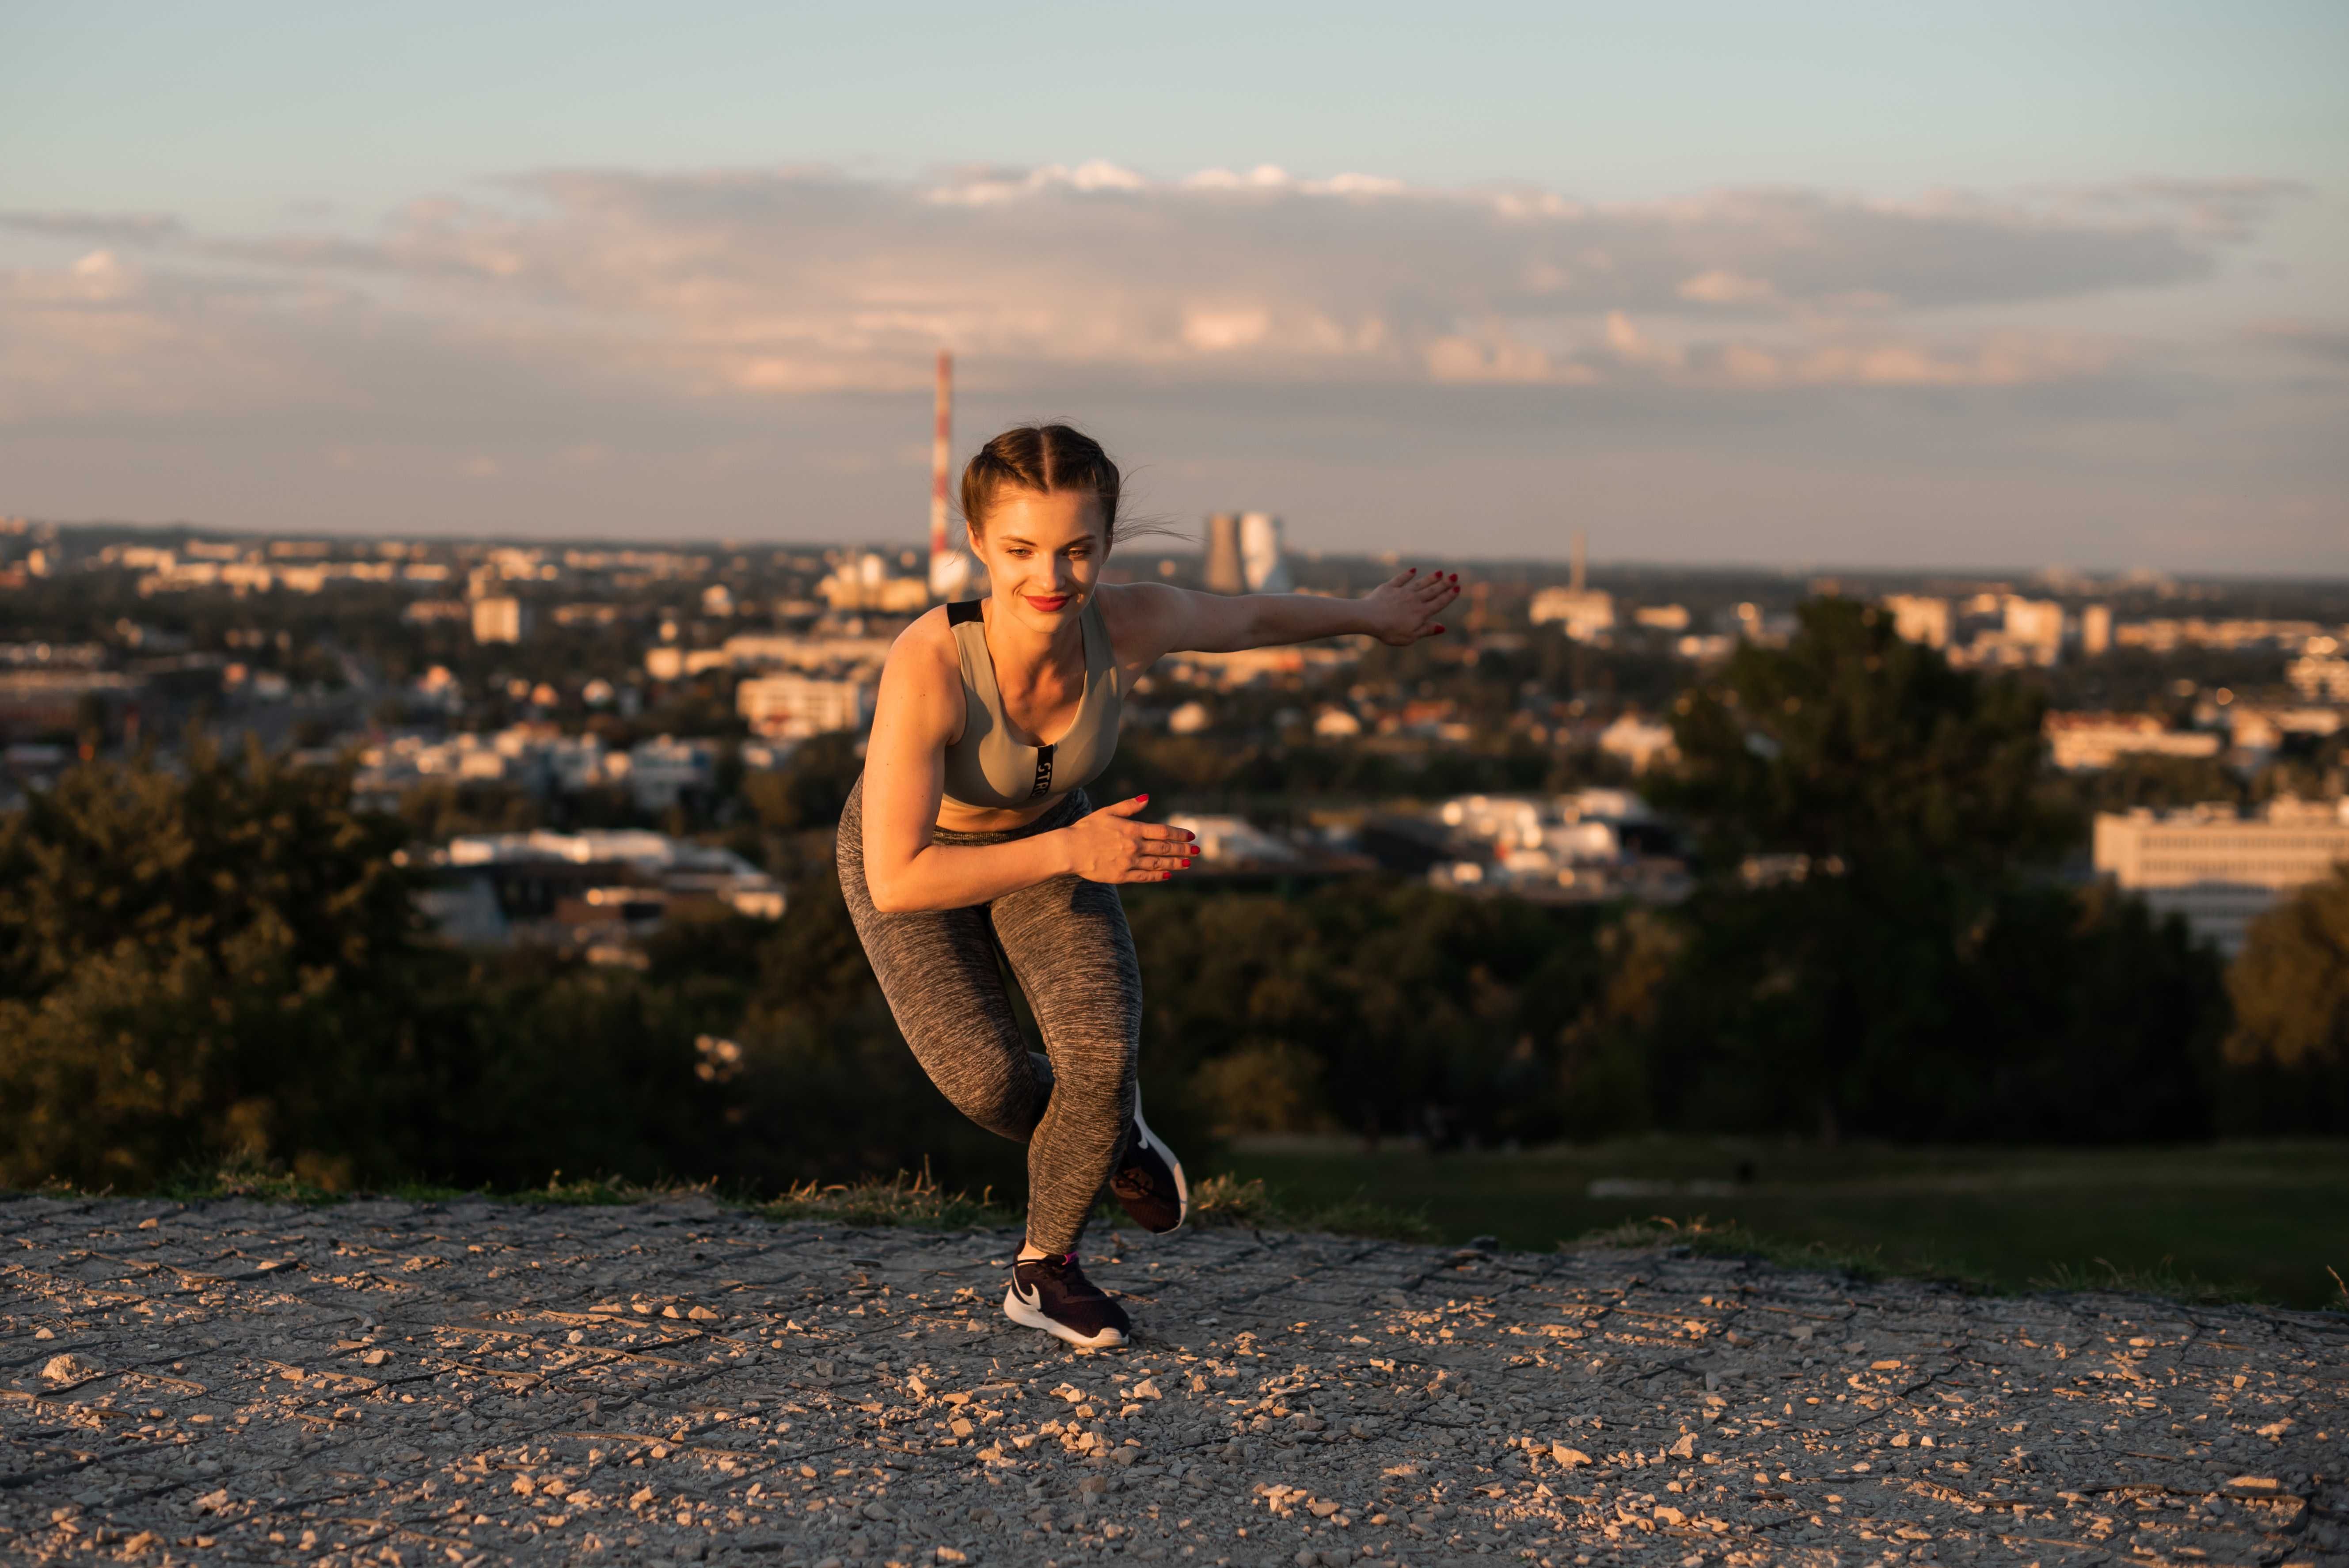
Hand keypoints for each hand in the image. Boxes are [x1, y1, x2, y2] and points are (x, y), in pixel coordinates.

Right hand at [1061, 794, 1196, 882]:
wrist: (1069, 850)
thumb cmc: (1087, 829)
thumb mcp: (1107, 812)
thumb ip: (1128, 806)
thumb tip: (1147, 798)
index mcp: (1131, 830)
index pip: (1162, 832)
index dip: (1179, 834)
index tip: (1190, 836)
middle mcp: (1133, 847)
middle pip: (1164, 848)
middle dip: (1183, 850)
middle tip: (1197, 851)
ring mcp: (1128, 863)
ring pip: (1158, 864)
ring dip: (1175, 863)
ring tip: (1188, 864)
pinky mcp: (1121, 876)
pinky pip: (1144, 877)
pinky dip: (1158, 876)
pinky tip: (1168, 875)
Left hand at [1361, 566, 1460, 645]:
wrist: (1369, 618)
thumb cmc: (1389, 631)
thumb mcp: (1410, 637)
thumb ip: (1426, 630)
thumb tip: (1442, 627)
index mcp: (1421, 613)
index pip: (1439, 603)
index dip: (1449, 596)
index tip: (1458, 588)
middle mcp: (1414, 600)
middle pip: (1433, 591)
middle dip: (1445, 583)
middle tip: (1455, 575)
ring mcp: (1402, 592)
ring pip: (1420, 583)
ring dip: (1430, 578)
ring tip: (1440, 572)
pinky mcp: (1389, 588)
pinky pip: (1400, 579)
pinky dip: (1407, 574)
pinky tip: (1413, 570)